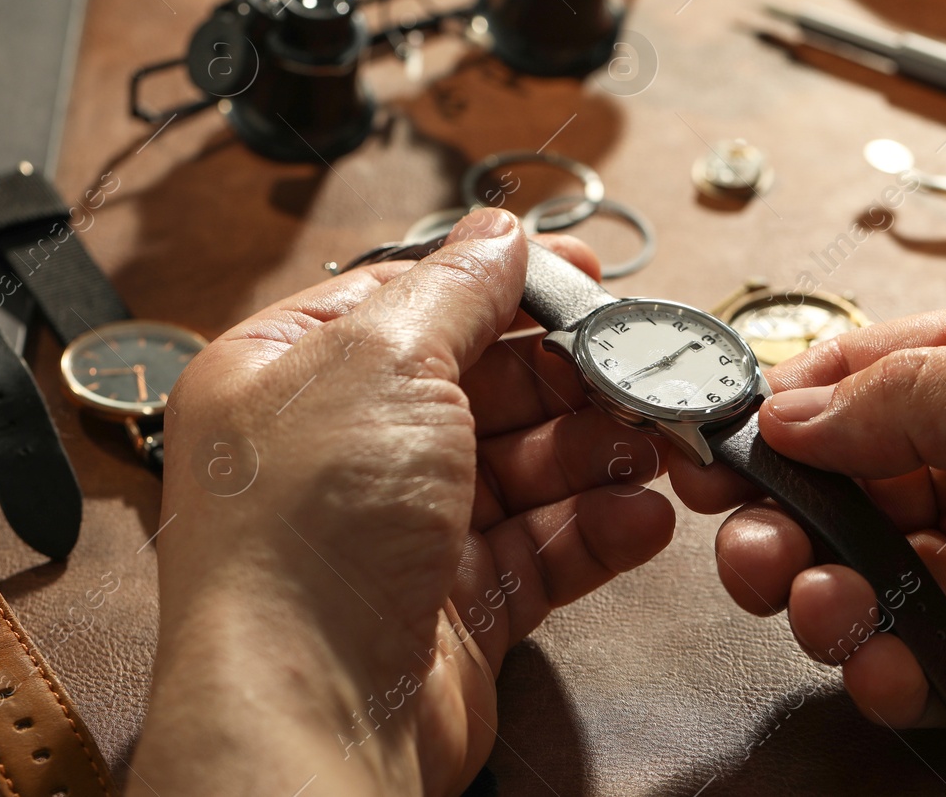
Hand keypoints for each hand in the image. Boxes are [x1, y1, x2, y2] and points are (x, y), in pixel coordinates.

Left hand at [132, 210, 675, 794]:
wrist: (309, 710)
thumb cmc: (308, 531)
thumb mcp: (384, 362)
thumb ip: (454, 292)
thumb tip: (498, 234)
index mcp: (291, 375)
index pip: (406, 301)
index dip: (498, 283)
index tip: (580, 273)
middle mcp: (339, 451)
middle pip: (479, 386)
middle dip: (567, 377)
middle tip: (640, 370)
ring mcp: (397, 532)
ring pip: (521, 469)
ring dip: (595, 453)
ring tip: (654, 446)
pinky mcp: (451, 608)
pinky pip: (540, 550)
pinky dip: (596, 530)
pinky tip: (641, 517)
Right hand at [671, 297, 945, 771]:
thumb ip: (918, 395)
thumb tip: (793, 403)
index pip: (865, 372)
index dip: (779, 403)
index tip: (707, 437)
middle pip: (851, 481)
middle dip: (785, 512)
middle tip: (748, 541)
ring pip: (873, 575)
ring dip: (824, 594)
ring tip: (814, 604)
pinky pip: (927, 658)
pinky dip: (887, 667)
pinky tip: (882, 663)